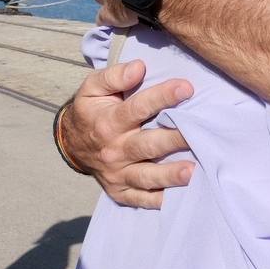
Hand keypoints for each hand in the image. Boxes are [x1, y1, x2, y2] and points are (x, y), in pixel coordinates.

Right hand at [60, 59, 195, 208]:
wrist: (71, 144)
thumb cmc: (91, 111)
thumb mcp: (92, 88)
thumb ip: (114, 76)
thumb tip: (139, 67)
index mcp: (108, 122)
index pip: (137, 108)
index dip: (162, 97)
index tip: (187, 88)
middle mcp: (114, 150)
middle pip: (147, 145)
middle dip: (174, 139)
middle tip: (198, 133)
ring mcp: (117, 174)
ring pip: (146, 177)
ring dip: (169, 176)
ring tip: (192, 171)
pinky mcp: (120, 192)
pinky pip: (141, 199)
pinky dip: (159, 201)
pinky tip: (181, 198)